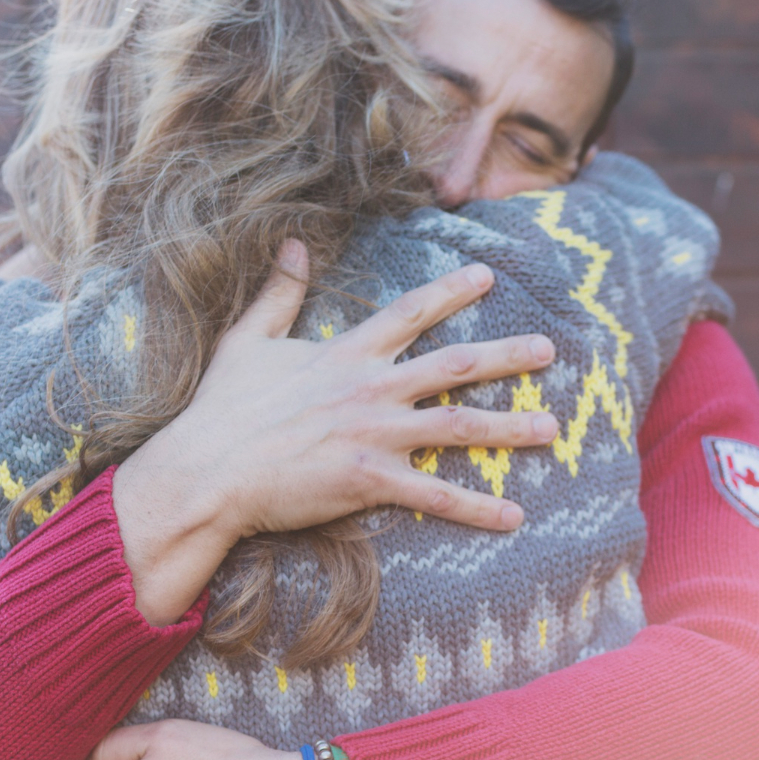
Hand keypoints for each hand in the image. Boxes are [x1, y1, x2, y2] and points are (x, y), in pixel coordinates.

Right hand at [110, 241, 557, 623]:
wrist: (206, 473)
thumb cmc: (222, 409)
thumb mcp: (248, 339)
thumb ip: (278, 292)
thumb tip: (292, 243)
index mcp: (347, 353)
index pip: (410, 312)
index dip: (451, 292)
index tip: (488, 276)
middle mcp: (372, 389)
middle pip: (456, 367)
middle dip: (508, 357)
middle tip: (551, 350)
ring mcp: (376, 435)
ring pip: (459, 428)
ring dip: (510, 428)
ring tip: (552, 429)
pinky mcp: (372, 482)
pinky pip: (436, 496)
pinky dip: (478, 507)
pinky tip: (515, 516)